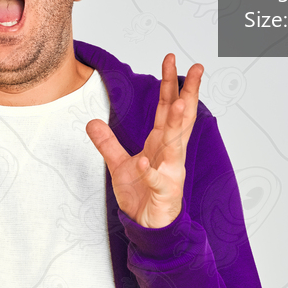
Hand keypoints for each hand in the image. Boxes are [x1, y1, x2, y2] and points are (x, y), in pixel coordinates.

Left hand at [86, 54, 202, 228]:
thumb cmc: (141, 195)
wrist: (149, 227)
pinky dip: (149, 170)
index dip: (169, 84)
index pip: (167, 108)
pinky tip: (144, 160)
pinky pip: (155, 179)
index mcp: (161, 143)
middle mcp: (170, 153)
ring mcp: (170, 172)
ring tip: (179, 102)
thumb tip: (91, 122)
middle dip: (188, 92)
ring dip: (176, 123)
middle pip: (180, 118)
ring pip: (175, 144)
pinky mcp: (164, 192)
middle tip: (196, 69)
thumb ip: (107, 143)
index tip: (171, 60)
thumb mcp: (119, 165)